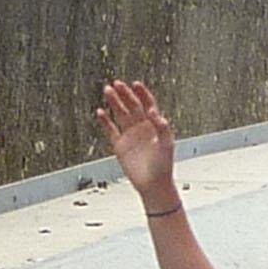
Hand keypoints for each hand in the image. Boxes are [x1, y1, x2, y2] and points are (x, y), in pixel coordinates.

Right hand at [94, 80, 177, 205]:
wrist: (153, 185)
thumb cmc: (163, 166)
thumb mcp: (166, 144)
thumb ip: (162, 128)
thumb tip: (154, 112)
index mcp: (154, 125)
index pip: (148, 104)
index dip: (142, 94)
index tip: (136, 84)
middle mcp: (142, 128)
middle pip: (132, 106)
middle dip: (125, 94)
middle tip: (117, 83)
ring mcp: (130, 135)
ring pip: (120, 114)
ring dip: (114, 103)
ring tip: (107, 90)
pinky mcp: (120, 146)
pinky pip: (111, 130)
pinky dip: (105, 121)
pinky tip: (100, 112)